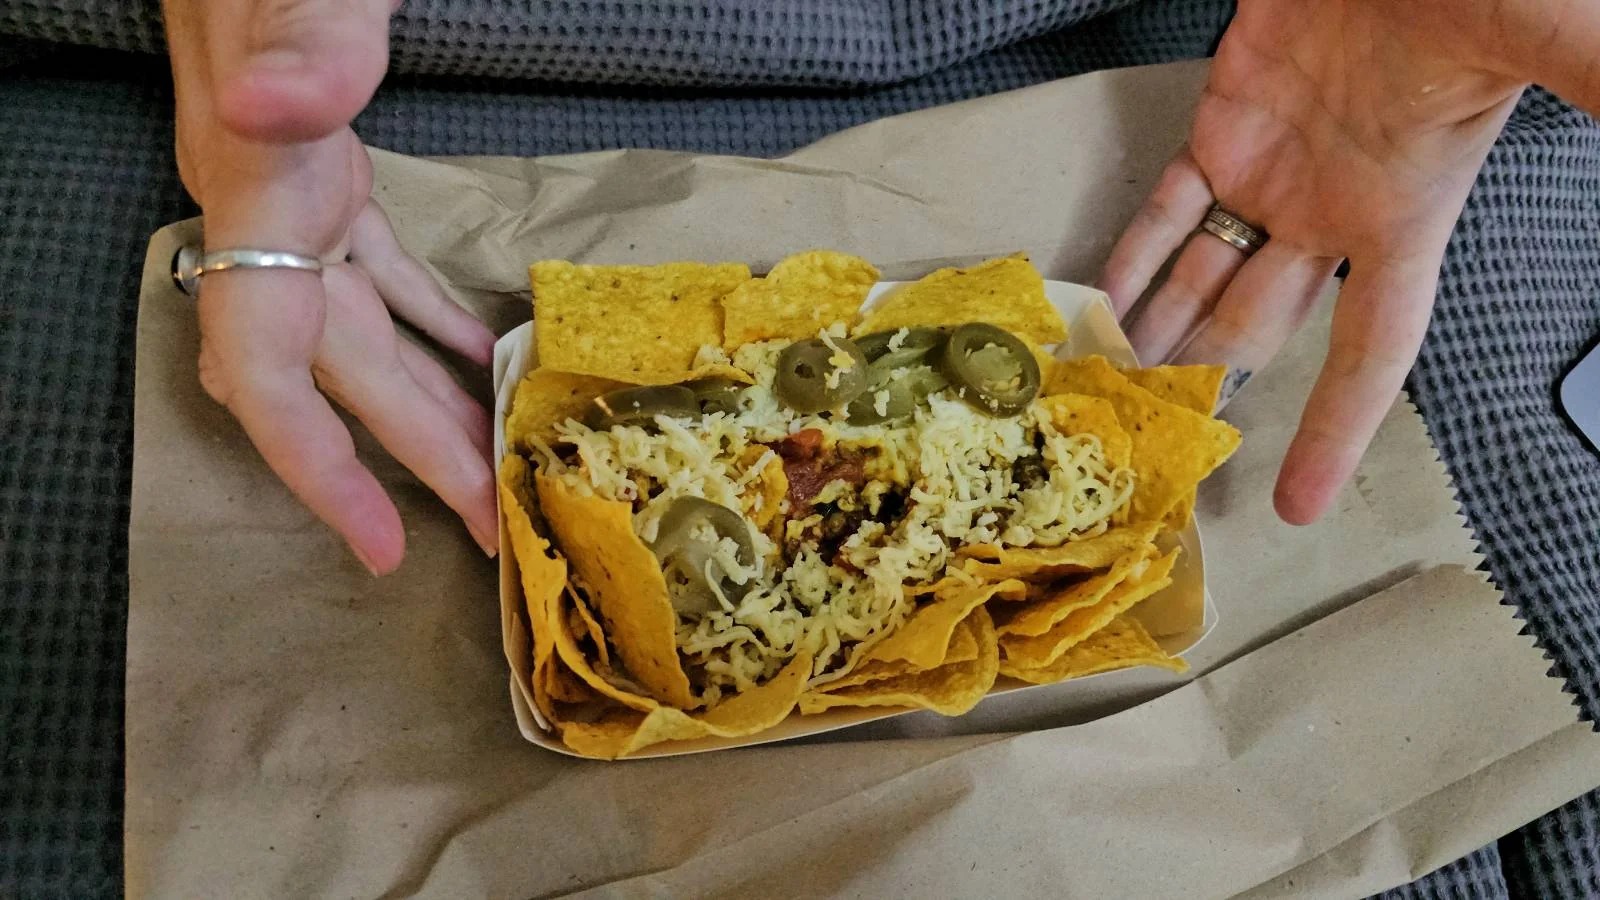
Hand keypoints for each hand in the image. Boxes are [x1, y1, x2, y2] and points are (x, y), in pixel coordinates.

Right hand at [163, 0, 498, 572]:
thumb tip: (274, 111)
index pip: (266, 372)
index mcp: (254, 194)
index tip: (380, 546)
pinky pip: (382, 273)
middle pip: (343, 376)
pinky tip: (479, 355)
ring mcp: (293, 202)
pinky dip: (430, 321)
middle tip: (497, 531)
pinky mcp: (329, 179)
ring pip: (366, 333)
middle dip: (418, 462)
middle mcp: (264, 218)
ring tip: (497, 466)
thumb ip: (302, 44)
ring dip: (430, 403)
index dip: (317, 472)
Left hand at [1098, 0, 1531, 524]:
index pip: (1371, 352)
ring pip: (1205, 279)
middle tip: (1157, 442)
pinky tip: (1104, 301)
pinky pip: (1168, 211)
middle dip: (1213, 384)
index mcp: (1402, 219)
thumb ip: (1588, 84)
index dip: (1336, 430)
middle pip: (1262, 328)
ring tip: (1114, 391)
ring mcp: (1272, 173)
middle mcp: (1331, 213)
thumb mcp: (1537, 39)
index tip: (1298, 503)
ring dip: (1162, 333)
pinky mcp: (1222, 125)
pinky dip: (1135, 256)